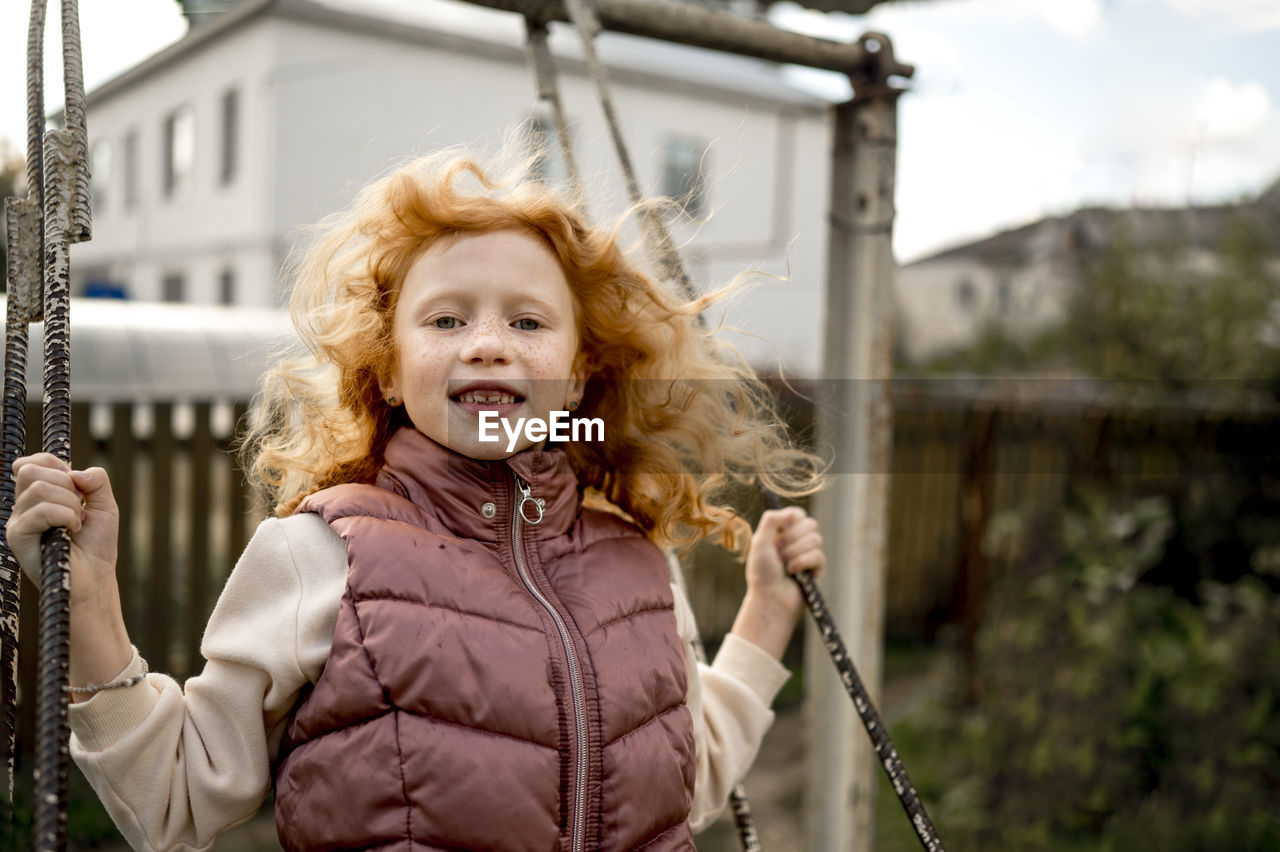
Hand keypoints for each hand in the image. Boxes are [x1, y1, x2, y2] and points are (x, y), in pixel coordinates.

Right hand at [8, 453, 130, 696]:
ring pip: (38, 488)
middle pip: (32, 470)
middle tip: (78, 510)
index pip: (34, 461)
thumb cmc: (96, 544)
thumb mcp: (104, 504)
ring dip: (69, 504)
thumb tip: (75, 472)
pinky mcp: (17, 536)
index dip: (58, 466)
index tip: (76, 487)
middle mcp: (22, 506)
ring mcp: (17, 521)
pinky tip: (71, 532)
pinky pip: (39, 510)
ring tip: (76, 524)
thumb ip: (96, 479)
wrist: (94, 578)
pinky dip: (65, 516)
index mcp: (38, 496)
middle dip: (67, 486)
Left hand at [732, 506, 824, 659]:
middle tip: (777, 552)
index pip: (798, 514)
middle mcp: (797, 541)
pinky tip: (793, 573)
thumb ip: (771, 520)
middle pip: (810, 524)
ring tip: (784, 565)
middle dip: (792, 538)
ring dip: (795, 552)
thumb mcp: (759, 541)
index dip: (791, 521)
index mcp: (783, 532)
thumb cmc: (762, 572)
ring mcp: (809, 554)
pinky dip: (802, 563)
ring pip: (816, 539)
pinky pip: (818, 556)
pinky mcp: (817, 568)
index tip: (779, 532)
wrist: (770, 599)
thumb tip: (793, 513)